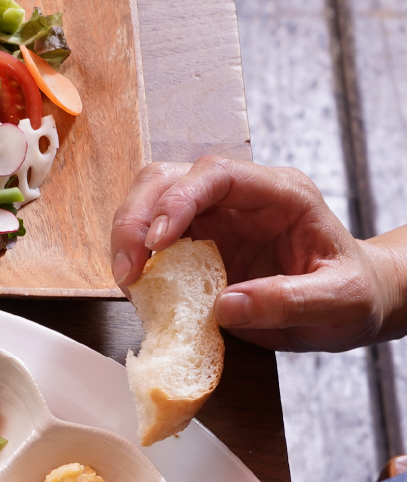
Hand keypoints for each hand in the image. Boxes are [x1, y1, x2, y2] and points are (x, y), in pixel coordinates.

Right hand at [108, 156, 406, 352]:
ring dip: (127, 236)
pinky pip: (151, 239)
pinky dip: (136, 260)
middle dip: (136, 219)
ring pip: (150, 201)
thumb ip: (288, 301)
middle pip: (168, 179)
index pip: (217, 175)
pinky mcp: (197, 244)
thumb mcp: (339, 301)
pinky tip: (139, 288)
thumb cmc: (354, 294)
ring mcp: (215, 218)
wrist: (352, 303)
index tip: (156, 243)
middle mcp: (241, 198)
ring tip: (128, 278)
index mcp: (280, 195)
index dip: (178, 201)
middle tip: (129, 269)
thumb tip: (225, 306)